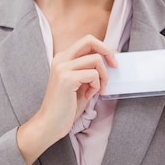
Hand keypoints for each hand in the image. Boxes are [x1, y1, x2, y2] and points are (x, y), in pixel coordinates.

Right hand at [17, 35, 116, 164]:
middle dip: (107, 52)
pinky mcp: (67, 79)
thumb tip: (109, 60)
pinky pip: (93, 74)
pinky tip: (88, 96)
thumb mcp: (81, 84)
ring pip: (96, 59)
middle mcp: (61, 59)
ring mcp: (62, 68)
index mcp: (62, 58)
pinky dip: (96, 86)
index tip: (111, 62)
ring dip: (103, 76)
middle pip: (90, 40)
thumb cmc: (66, 106)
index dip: (103, 49)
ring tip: (96, 90)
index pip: (87, 42)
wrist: (50, 124)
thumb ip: (90, 71)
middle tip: (114, 67)